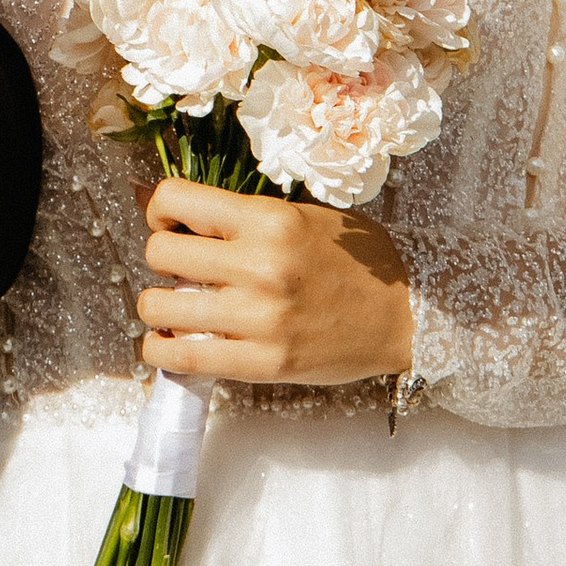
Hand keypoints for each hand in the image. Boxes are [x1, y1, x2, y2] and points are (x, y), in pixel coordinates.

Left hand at [135, 178, 411, 388]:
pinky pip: (182, 359)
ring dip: (158, 306)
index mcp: (269, 219)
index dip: (159, 210)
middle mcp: (259, 266)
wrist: (407, 315)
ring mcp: (260, 319)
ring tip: (177, 307)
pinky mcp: (263, 364)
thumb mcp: (301, 215)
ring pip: (158, 307)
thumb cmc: (355, 259)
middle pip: (159, 253)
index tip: (170, 223)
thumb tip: (161, 203)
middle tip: (181, 268)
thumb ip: (240, 214)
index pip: (175, 200)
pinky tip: (171, 343)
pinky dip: (162, 351)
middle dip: (162, 257)